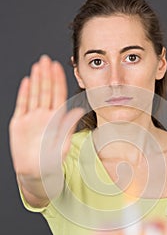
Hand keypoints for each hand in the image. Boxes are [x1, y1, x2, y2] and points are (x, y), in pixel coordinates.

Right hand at [9, 55, 82, 178]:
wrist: (36, 174)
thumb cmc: (52, 162)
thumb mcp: (63, 145)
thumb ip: (68, 127)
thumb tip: (78, 110)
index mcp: (56, 119)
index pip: (58, 95)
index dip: (58, 81)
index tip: (58, 66)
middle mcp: (44, 116)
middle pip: (45, 91)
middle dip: (46, 75)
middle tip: (46, 59)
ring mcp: (32, 118)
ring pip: (34, 95)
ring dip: (35, 80)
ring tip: (37, 66)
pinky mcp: (19, 124)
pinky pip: (22, 105)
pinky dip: (24, 94)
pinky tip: (26, 82)